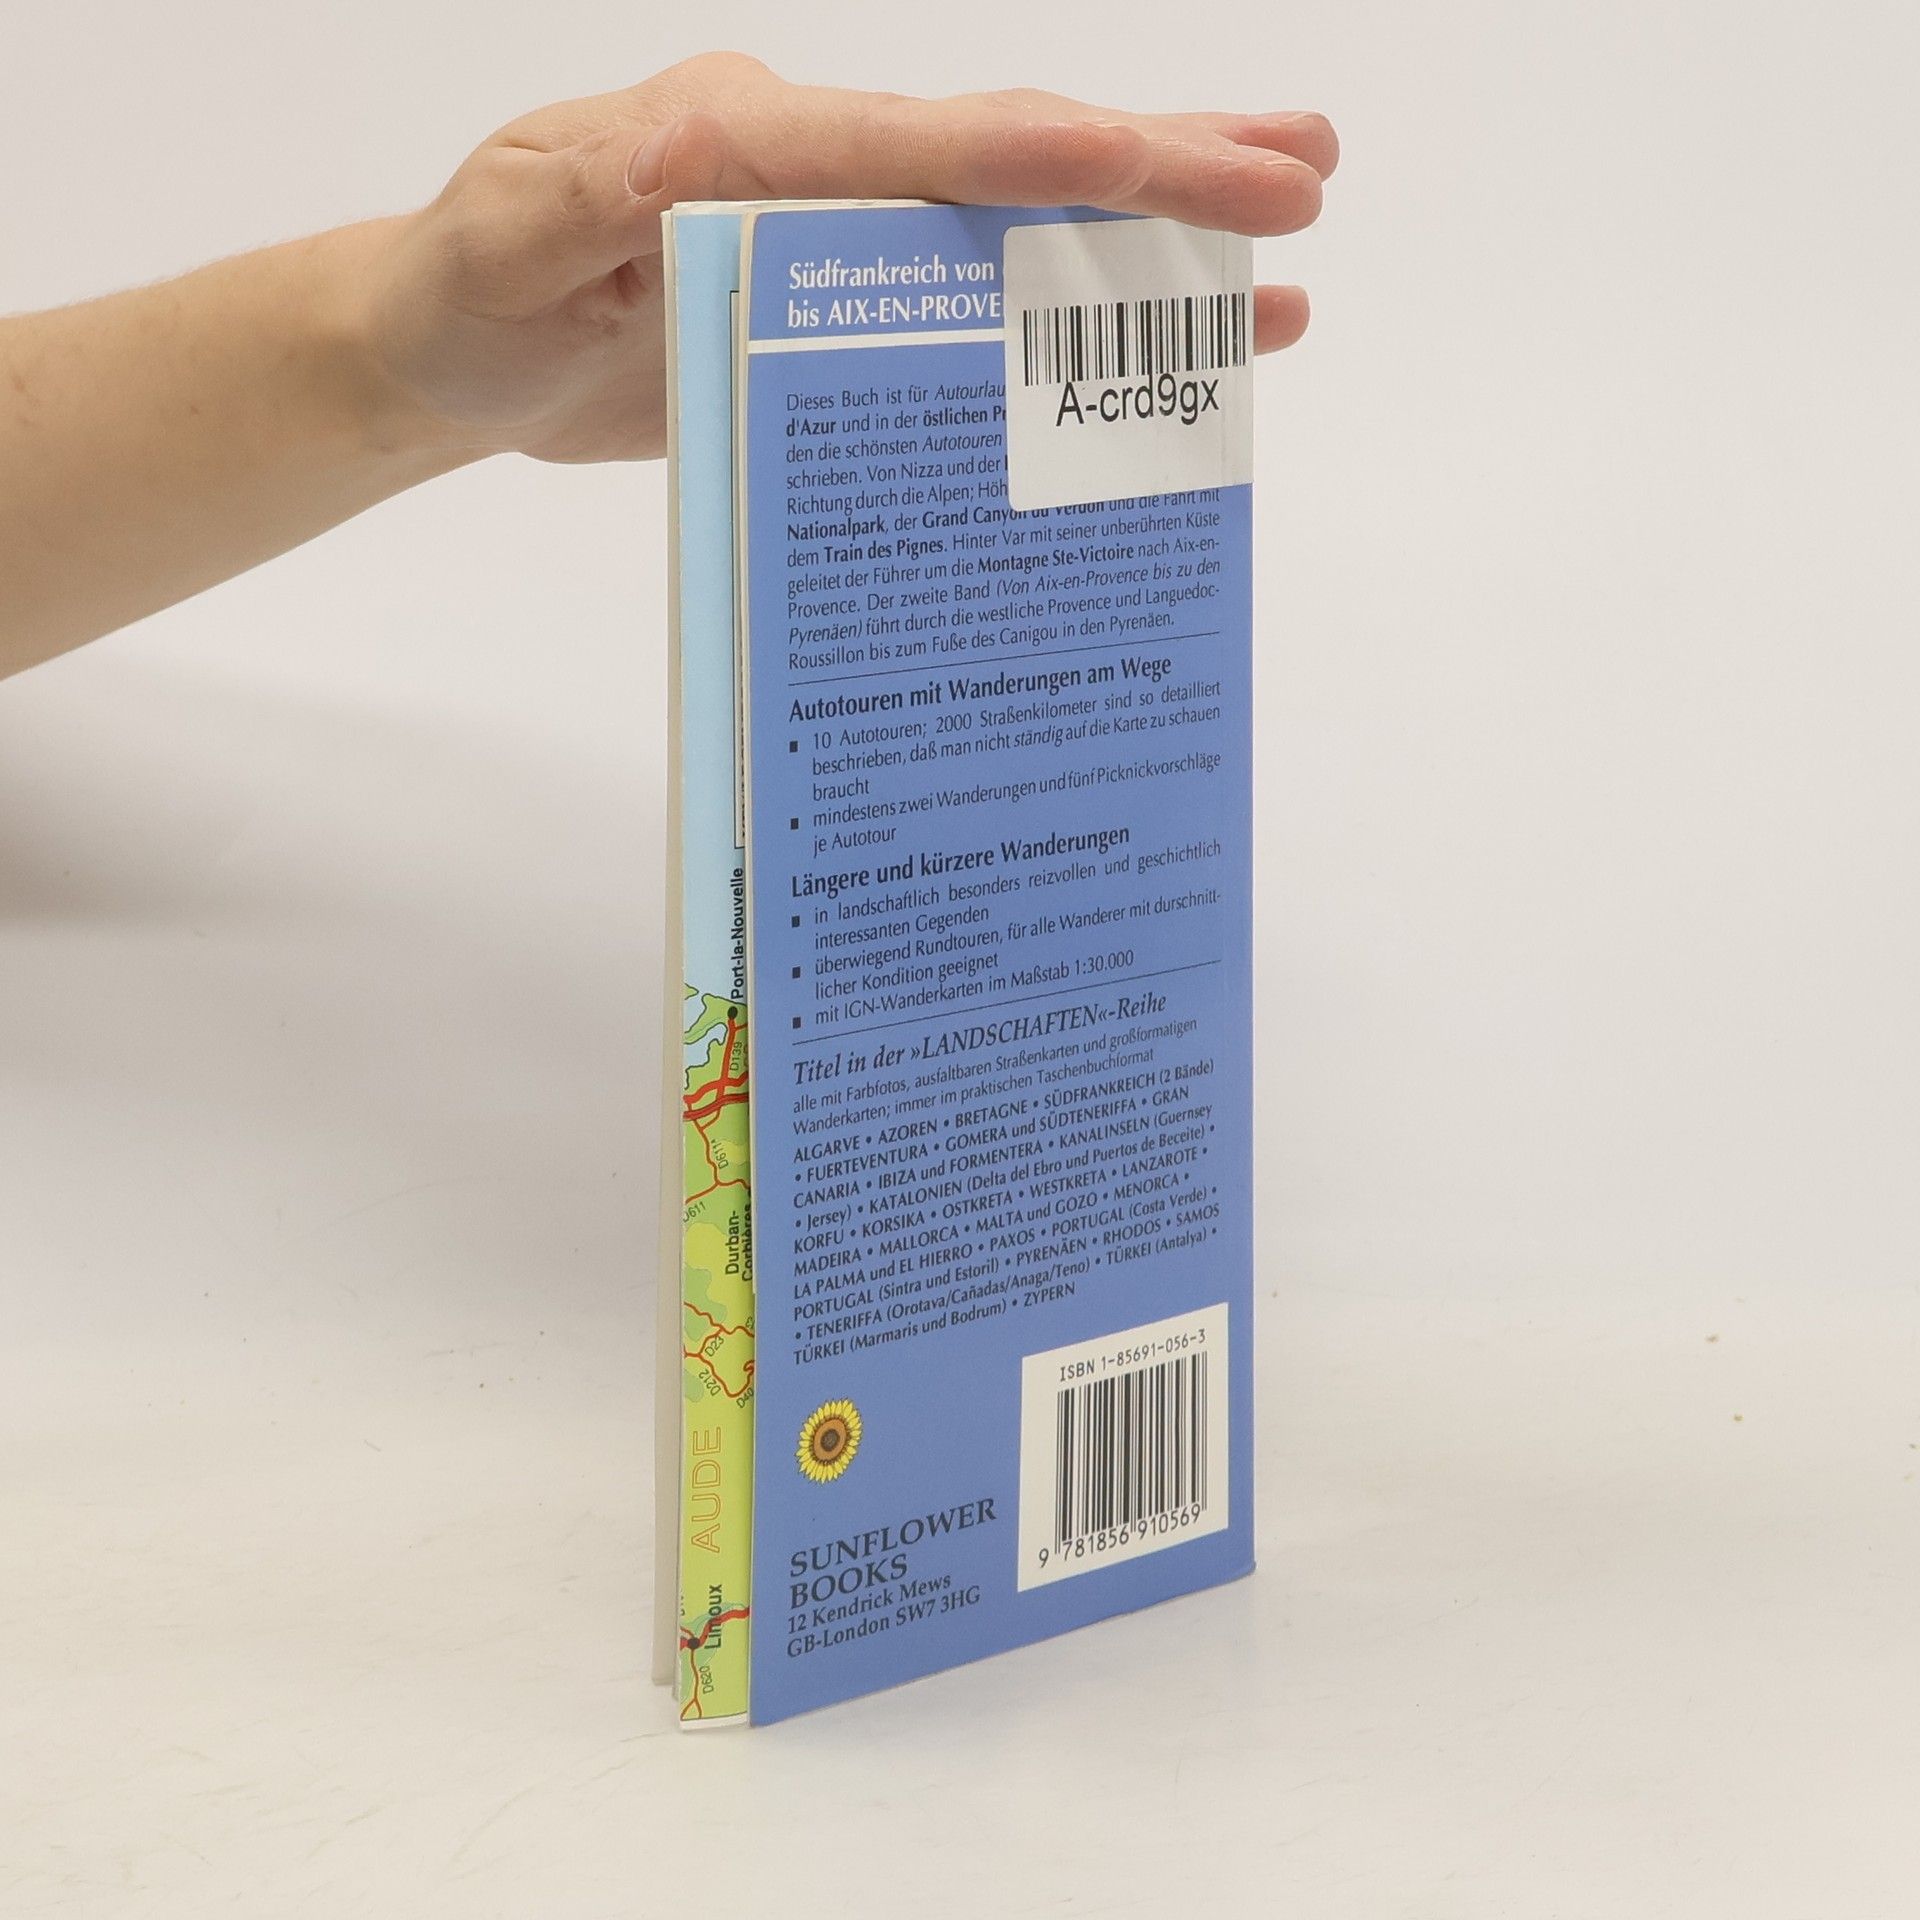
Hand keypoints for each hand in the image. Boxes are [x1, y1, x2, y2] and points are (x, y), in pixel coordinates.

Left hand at [360, 53, 1337, 464]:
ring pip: (1024, 222)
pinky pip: (986, 307)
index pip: (904, 143)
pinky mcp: (855, 310)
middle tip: (1300, 172)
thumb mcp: (501, 244)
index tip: (1139, 157)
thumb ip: (581, 203)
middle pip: (1006, 156)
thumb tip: (678, 151)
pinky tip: (1162, 343)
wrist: (465, 349)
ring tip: (1291, 240)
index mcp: (738, 137)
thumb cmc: (470, 292)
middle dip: (1155, 162)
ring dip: (1155, 229)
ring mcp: (846, 237)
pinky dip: (1076, 318)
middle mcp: (815, 166)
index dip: (1026, 154)